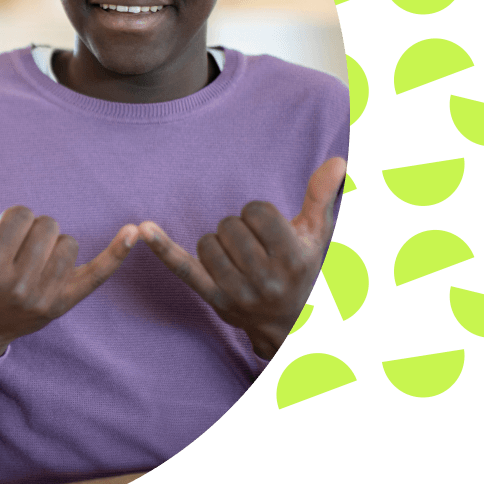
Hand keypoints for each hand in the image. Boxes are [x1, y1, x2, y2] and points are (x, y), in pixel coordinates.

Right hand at [0, 199, 138, 357]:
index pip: (21, 215)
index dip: (15, 219)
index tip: (6, 236)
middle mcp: (19, 285)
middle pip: (48, 225)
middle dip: (34, 230)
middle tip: (19, 250)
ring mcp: (45, 297)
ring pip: (69, 242)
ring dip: (53, 245)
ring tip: (34, 261)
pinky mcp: (66, 302)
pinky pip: (98, 272)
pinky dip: (117, 252)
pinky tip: (134, 232)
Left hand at [138, 157, 346, 359]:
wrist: (292, 323)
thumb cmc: (304, 267)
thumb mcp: (319, 233)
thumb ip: (323, 195)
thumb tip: (339, 160)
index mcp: (292, 258)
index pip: (257, 212)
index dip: (258, 212)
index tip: (267, 228)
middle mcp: (265, 279)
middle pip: (230, 226)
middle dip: (240, 227)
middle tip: (254, 245)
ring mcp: (238, 293)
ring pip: (208, 242)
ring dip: (220, 242)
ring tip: (239, 255)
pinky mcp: (214, 300)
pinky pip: (183, 268)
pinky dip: (163, 248)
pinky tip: (144, 229)